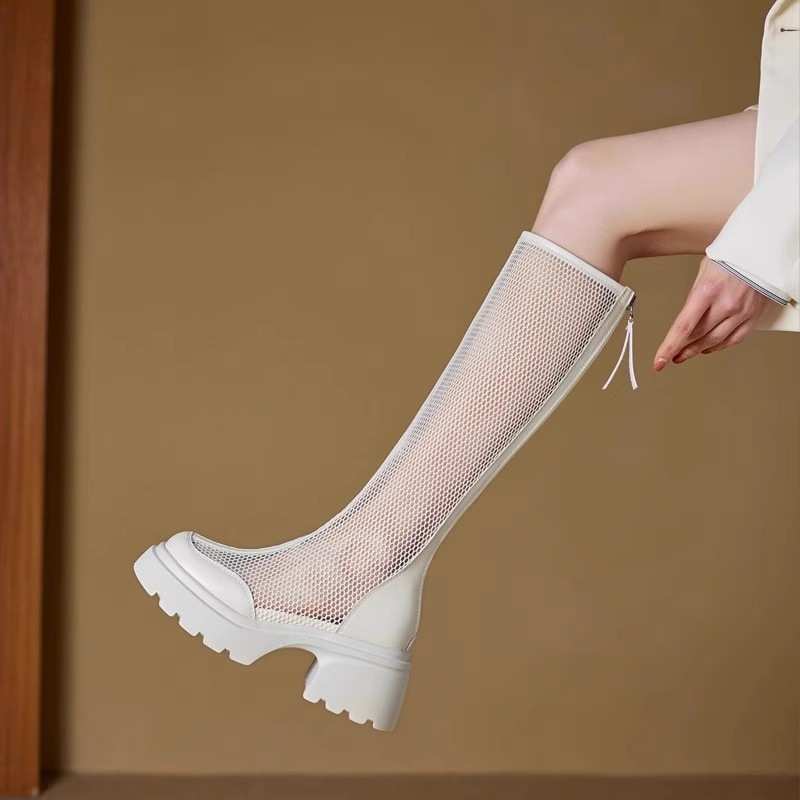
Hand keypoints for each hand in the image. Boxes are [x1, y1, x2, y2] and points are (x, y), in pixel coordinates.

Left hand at [654, 257, 769, 370]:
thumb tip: (686, 321)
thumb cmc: (732, 257)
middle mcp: (726, 304)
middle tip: (672, 356)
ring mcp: (742, 312)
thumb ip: (694, 298)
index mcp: (708, 291)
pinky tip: (710, 348)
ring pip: (716, 341)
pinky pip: (735, 339)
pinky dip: (720, 346)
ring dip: (698, 350)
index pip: (683, 326)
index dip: (669, 347)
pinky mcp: (754, 316)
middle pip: (699, 336)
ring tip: (687, 353)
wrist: (763, 251)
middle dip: (682, 349)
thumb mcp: (703, 272)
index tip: (659, 361)